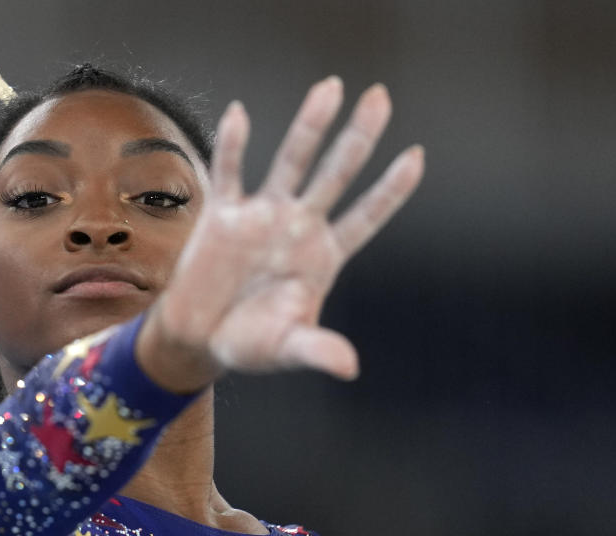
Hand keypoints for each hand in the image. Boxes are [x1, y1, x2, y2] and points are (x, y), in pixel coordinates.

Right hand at [140, 77, 424, 389]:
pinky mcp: (223, 215)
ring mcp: (262, 216)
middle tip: (380, 97)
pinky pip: (229, 173)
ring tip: (330, 88)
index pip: (365, 218)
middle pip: (335, 174)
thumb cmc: (250, 343)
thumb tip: (350, 367)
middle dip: (357, 138)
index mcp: (323, 257)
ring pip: (290, 161)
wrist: (198, 338)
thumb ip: (316, 350)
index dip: (390, 191)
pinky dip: (233, 145)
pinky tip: (241, 113)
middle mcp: (298, 228)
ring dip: (309, 126)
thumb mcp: (286, 348)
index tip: (417, 156)